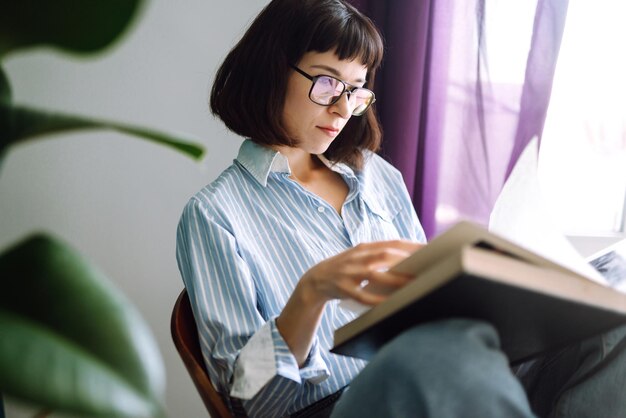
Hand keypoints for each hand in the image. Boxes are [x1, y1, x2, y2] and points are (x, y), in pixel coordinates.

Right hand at [300, 240, 423, 305]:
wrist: (316, 279)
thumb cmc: (346, 268)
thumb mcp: (359, 256)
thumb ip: (379, 255)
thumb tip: (409, 260)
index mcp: (363, 248)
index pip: (391, 243)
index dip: (411, 245)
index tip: (431, 249)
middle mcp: (357, 258)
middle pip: (384, 255)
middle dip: (406, 260)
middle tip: (427, 267)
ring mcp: (349, 273)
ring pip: (375, 274)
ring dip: (396, 279)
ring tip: (414, 285)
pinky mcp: (344, 289)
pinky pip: (363, 296)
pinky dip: (377, 300)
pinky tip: (391, 303)